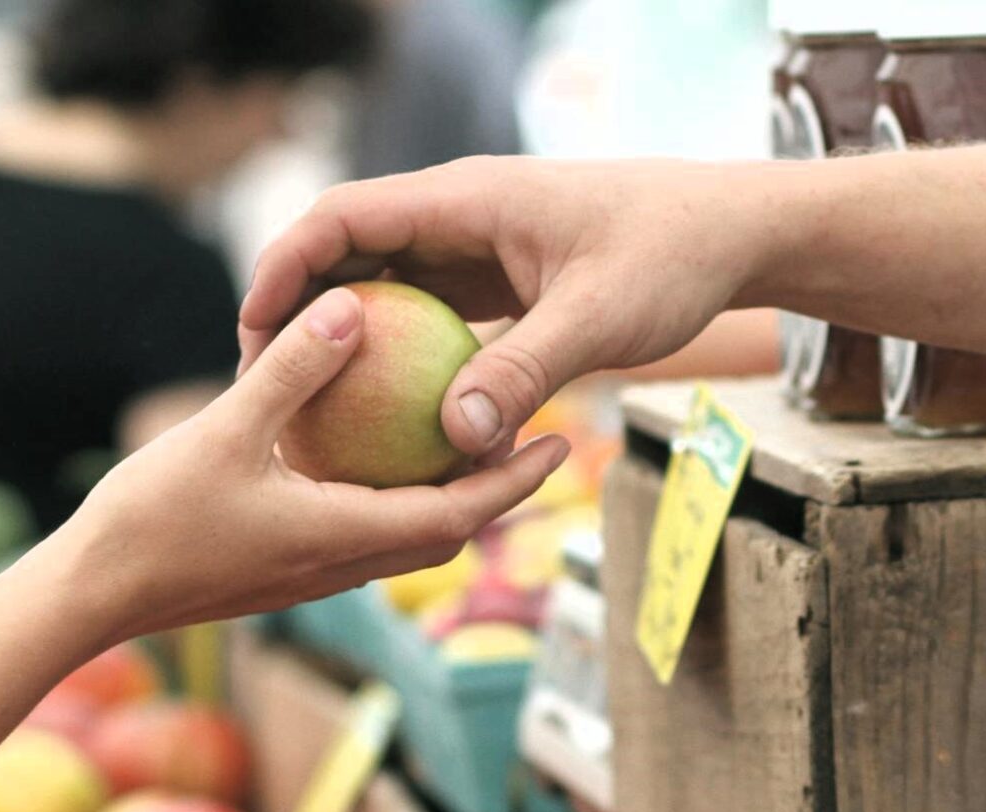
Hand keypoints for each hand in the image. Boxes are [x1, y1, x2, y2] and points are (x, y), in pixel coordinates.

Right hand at [68, 286, 569, 642]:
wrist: (92, 595)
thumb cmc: (152, 519)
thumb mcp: (224, 430)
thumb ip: (292, 371)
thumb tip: (352, 307)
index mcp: (344, 538)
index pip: (459, 515)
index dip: (515, 480)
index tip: (560, 443)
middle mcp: (342, 565)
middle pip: (446, 530)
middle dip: (499, 490)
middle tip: (539, 437)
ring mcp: (313, 573)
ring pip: (404, 537)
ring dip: (447, 498)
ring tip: (472, 443)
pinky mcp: (284, 570)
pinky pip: (361, 532)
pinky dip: (391, 499)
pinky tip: (376, 456)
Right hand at [240, 158, 767, 458]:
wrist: (731, 234)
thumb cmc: (672, 257)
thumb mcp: (599, 320)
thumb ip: (525, 373)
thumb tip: (455, 438)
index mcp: (465, 200)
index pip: (342, 218)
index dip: (285, 268)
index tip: (253, 332)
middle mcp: (459, 216)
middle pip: (348, 252)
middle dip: (297, 311)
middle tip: (262, 385)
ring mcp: (476, 249)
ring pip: (385, 286)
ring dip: (345, 339)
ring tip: (308, 409)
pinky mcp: (497, 282)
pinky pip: (428, 316)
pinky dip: (399, 359)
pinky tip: (386, 421)